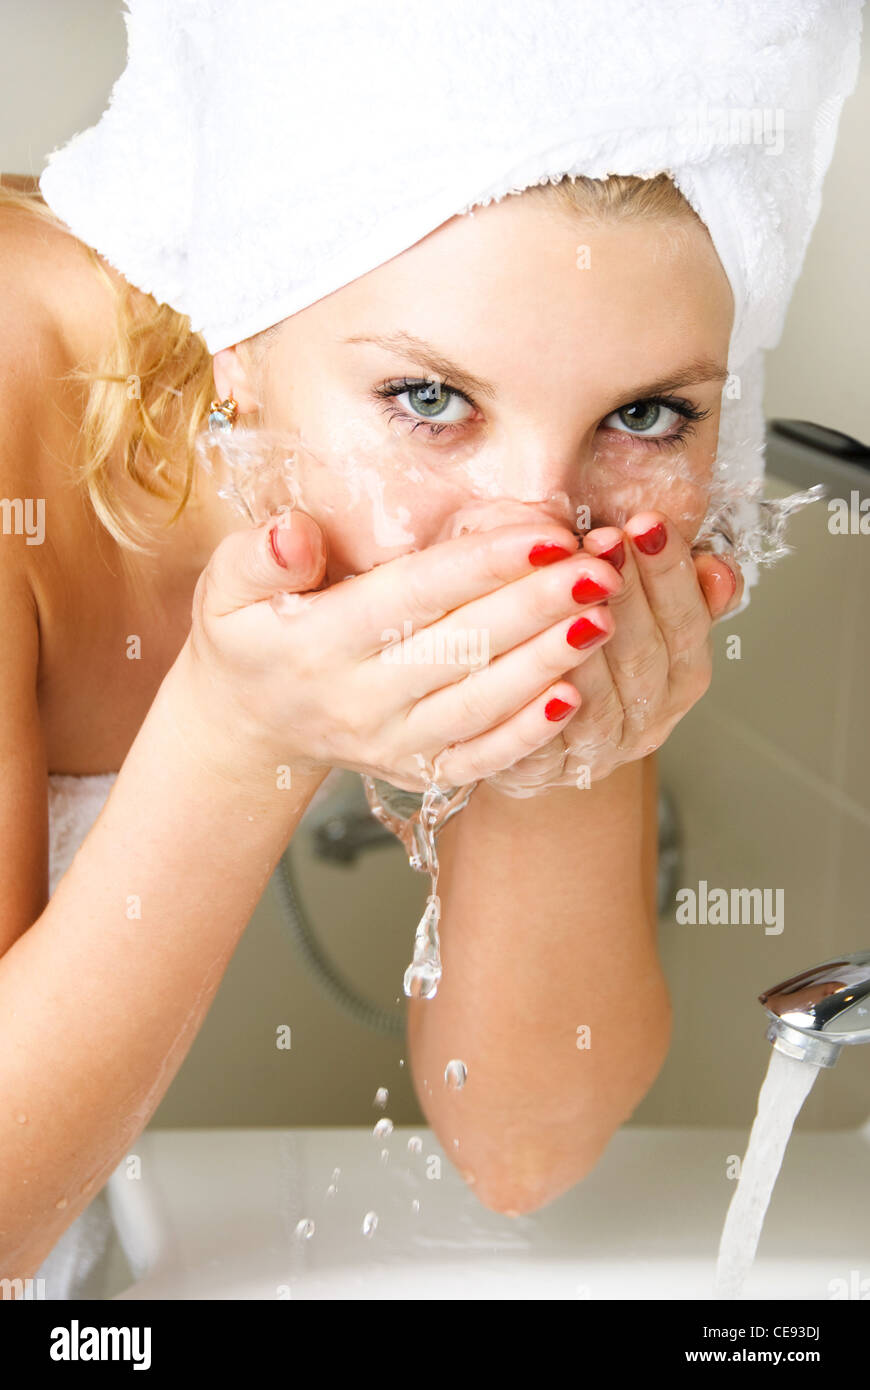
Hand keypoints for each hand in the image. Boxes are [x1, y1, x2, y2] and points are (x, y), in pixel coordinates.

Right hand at [169, 507, 629, 792]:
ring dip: (548, 662)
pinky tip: (577, 696)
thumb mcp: (228, 589)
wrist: (250, 722)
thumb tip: (294, 534)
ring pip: (481, 703)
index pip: (412, 597)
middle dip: (537, 608)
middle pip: (461, 649)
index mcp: (318, 644)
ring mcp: (390, 742)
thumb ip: (255, 556)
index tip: (545, 534)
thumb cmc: (251, 635)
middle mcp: (358, 700)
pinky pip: (480, 757)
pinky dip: (529, 732)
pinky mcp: (417, 769)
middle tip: (599, 570)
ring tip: (604, 618)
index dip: (481, 565)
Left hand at [483, 510, 744, 794]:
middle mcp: (651, 716)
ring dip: (583, 641)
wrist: (542, 739)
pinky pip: (549, 741)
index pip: (687, 622)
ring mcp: (604, 748)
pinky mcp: (552, 770)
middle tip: (603, 540)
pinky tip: (530, 659)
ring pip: (601, 699)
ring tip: (565, 588)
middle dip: (626, 592)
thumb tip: (717, 568)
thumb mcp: (645, 614)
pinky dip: (542, 703)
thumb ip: (681, 588)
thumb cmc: (593, 658)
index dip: (669, 573)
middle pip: (646, 656)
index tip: (648, 525)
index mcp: (681, 675)